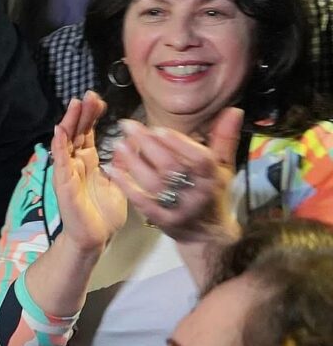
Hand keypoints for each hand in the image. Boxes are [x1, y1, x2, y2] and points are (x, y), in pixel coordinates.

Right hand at [52, 92, 126, 253]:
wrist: (95, 239)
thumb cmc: (103, 216)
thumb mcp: (118, 185)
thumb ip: (120, 165)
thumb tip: (128, 146)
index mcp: (88, 163)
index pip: (87, 133)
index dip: (92, 116)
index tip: (98, 101)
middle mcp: (76, 164)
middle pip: (77, 132)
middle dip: (82, 113)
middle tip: (89, 95)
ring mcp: (68, 172)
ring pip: (66, 141)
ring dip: (70, 122)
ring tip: (75, 104)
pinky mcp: (63, 182)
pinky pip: (60, 160)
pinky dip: (59, 144)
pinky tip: (60, 129)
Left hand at [108, 108, 241, 256]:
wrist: (207, 235)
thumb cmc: (212, 193)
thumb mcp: (223, 167)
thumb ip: (225, 138)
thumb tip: (234, 110)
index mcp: (213, 178)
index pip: (199, 160)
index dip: (179, 144)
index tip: (158, 128)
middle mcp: (197, 194)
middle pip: (172, 168)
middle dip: (148, 145)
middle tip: (128, 126)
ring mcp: (179, 209)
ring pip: (155, 184)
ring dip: (134, 162)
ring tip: (119, 143)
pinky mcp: (163, 221)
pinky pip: (142, 201)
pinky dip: (126, 184)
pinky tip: (112, 169)